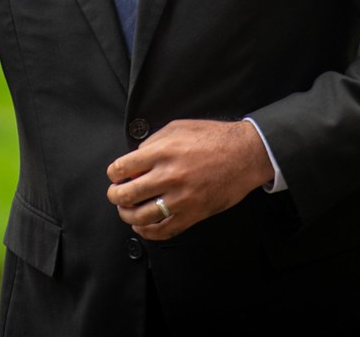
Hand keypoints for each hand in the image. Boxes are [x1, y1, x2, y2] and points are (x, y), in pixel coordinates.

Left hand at [105, 119, 271, 240]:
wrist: (245, 154)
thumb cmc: (213, 138)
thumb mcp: (177, 128)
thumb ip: (152, 142)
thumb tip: (135, 157)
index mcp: (162, 152)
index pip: (122, 169)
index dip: (113, 174)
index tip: (116, 176)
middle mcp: (169, 176)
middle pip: (126, 195)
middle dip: (115, 196)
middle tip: (116, 194)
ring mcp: (181, 198)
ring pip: (141, 217)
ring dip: (127, 215)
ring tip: (126, 211)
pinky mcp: (193, 214)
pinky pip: (164, 230)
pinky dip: (148, 232)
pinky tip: (142, 226)